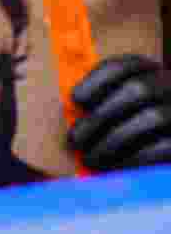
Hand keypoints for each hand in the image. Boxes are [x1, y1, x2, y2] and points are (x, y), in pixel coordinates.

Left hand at [68, 56, 170, 171]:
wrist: (159, 151)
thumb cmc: (129, 135)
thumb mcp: (114, 112)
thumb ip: (97, 109)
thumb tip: (72, 118)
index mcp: (148, 74)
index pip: (124, 65)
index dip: (97, 79)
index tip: (76, 99)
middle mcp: (170, 87)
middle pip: (137, 90)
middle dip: (99, 117)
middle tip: (75, 142)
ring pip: (152, 117)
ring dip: (112, 141)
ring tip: (90, 159)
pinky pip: (162, 147)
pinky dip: (133, 159)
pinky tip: (115, 168)